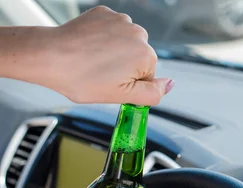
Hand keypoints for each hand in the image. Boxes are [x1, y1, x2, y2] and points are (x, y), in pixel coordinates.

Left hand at [42, 6, 173, 104]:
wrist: (49, 55)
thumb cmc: (82, 78)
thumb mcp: (121, 96)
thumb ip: (152, 93)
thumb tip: (169, 84)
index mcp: (145, 55)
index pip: (147, 75)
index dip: (130, 83)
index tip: (112, 83)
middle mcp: (138, 33)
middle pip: (138, 57)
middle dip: (125, 66)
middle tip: (101, 73)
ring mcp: (120, 20)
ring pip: (125, 42)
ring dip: (114, 51)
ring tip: (93, 60)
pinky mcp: (104, 13)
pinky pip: (111, 29)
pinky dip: (103, 38)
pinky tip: (89, 47)